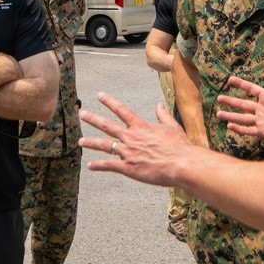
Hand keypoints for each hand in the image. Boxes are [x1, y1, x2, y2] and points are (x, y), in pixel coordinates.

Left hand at [78, 92, 196, 187]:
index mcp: (141, 126)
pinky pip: (109, 165)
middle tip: (82, 114)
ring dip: (91, 142)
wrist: (182, 165)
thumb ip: (163, 116)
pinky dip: (99, 166)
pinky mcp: (128, 167)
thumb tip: (159, 105)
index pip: (121, 109)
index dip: (109, 101)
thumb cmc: (180, 147)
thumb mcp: (172, 127)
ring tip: (80, 141)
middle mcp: (131, 137)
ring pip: (104, 145)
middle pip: (107, 125)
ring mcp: (128, 152)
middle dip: (93, 119)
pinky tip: (90, 166)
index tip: (99, 95)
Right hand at [216, 61, 263, 143]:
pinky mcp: (263, 131)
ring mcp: (261, 120)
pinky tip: (229, 126)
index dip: (240, 84)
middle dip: (230, 101)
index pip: (250, 89)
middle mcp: (262, 108)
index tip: (230, 79)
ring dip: (230, 116)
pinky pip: (248, 130)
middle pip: (242, 104)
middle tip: (218, 98)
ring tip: (218, 114)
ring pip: (242, 118)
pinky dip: (238, 129)